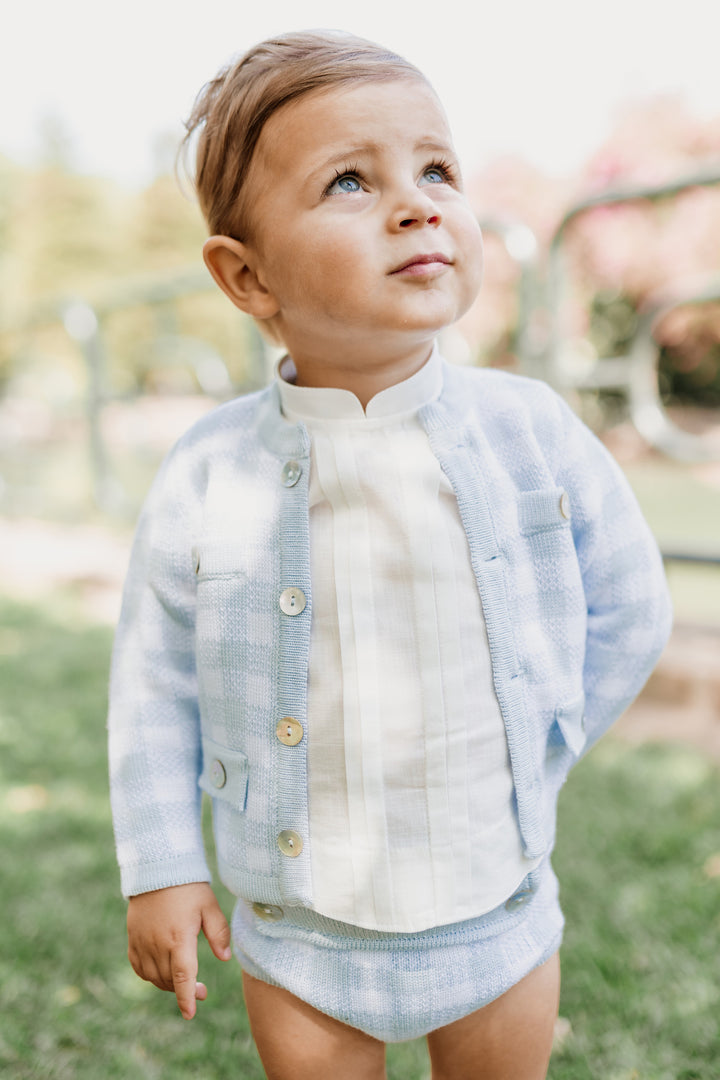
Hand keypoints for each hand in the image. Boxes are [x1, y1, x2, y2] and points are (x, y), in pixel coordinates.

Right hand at [127, 882, 231, 1018]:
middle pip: (169, 980)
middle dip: (184, 991)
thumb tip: (225, 958)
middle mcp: (157, 944)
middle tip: (202, 990)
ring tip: (184, 980)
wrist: (157, 870)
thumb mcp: (209, 906)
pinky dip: (150, 976)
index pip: (182, 976)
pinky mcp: (133, 939)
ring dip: (168, 984)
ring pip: (153, 977)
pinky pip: (139, 968)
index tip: (190, 1013)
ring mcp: (142, 942)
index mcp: (179, 937)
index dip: (186, 997)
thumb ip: (219, 932)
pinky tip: (161, 973)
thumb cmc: (188, 887)